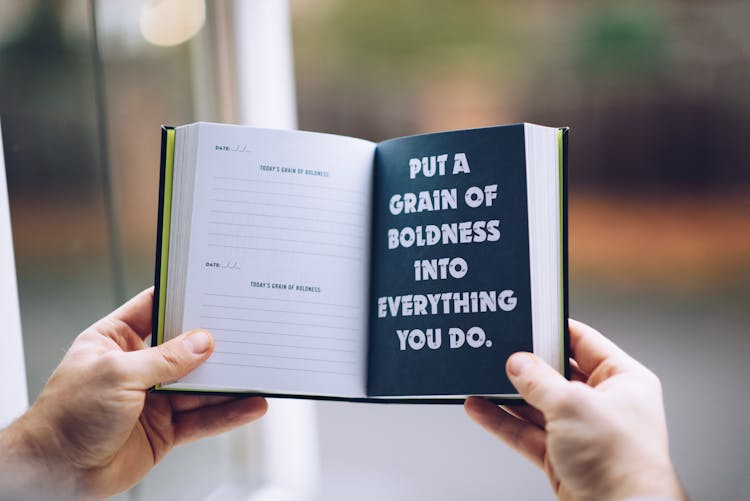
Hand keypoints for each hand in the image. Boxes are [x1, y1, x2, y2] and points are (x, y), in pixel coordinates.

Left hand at [0, 288, 266, 499]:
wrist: (55, 473)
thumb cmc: (66, 417)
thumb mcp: (117, 374)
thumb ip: (166, 359)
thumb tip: (203, 343)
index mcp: (116, 339)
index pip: (154, 308)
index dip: (182, 297)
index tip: (213, 288)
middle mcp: (137, 366)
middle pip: (185, 348)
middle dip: (215, 342)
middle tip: (247, 330)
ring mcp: (154, 398)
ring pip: (201, 386)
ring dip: (229, 381)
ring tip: (259, 370)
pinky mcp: (165, 429)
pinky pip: (203, 418)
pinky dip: (228, 413)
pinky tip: (250, 405)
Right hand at [465, 319, 686, 500]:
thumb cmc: (619, 461)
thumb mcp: (572, 405)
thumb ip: (538, 380)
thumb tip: (517, 363)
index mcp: (623, 380)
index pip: (583, 342)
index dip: (553, 330)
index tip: (525, 320)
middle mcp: (604, 403)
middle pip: (556, 373)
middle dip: (525, 365)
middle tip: (497, 350)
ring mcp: (582, 431)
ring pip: (536, 404)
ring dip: (507, 394)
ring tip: (479, 378)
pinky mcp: (562, 456)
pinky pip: (526, 431)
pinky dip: (502, 421)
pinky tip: (480, 407)